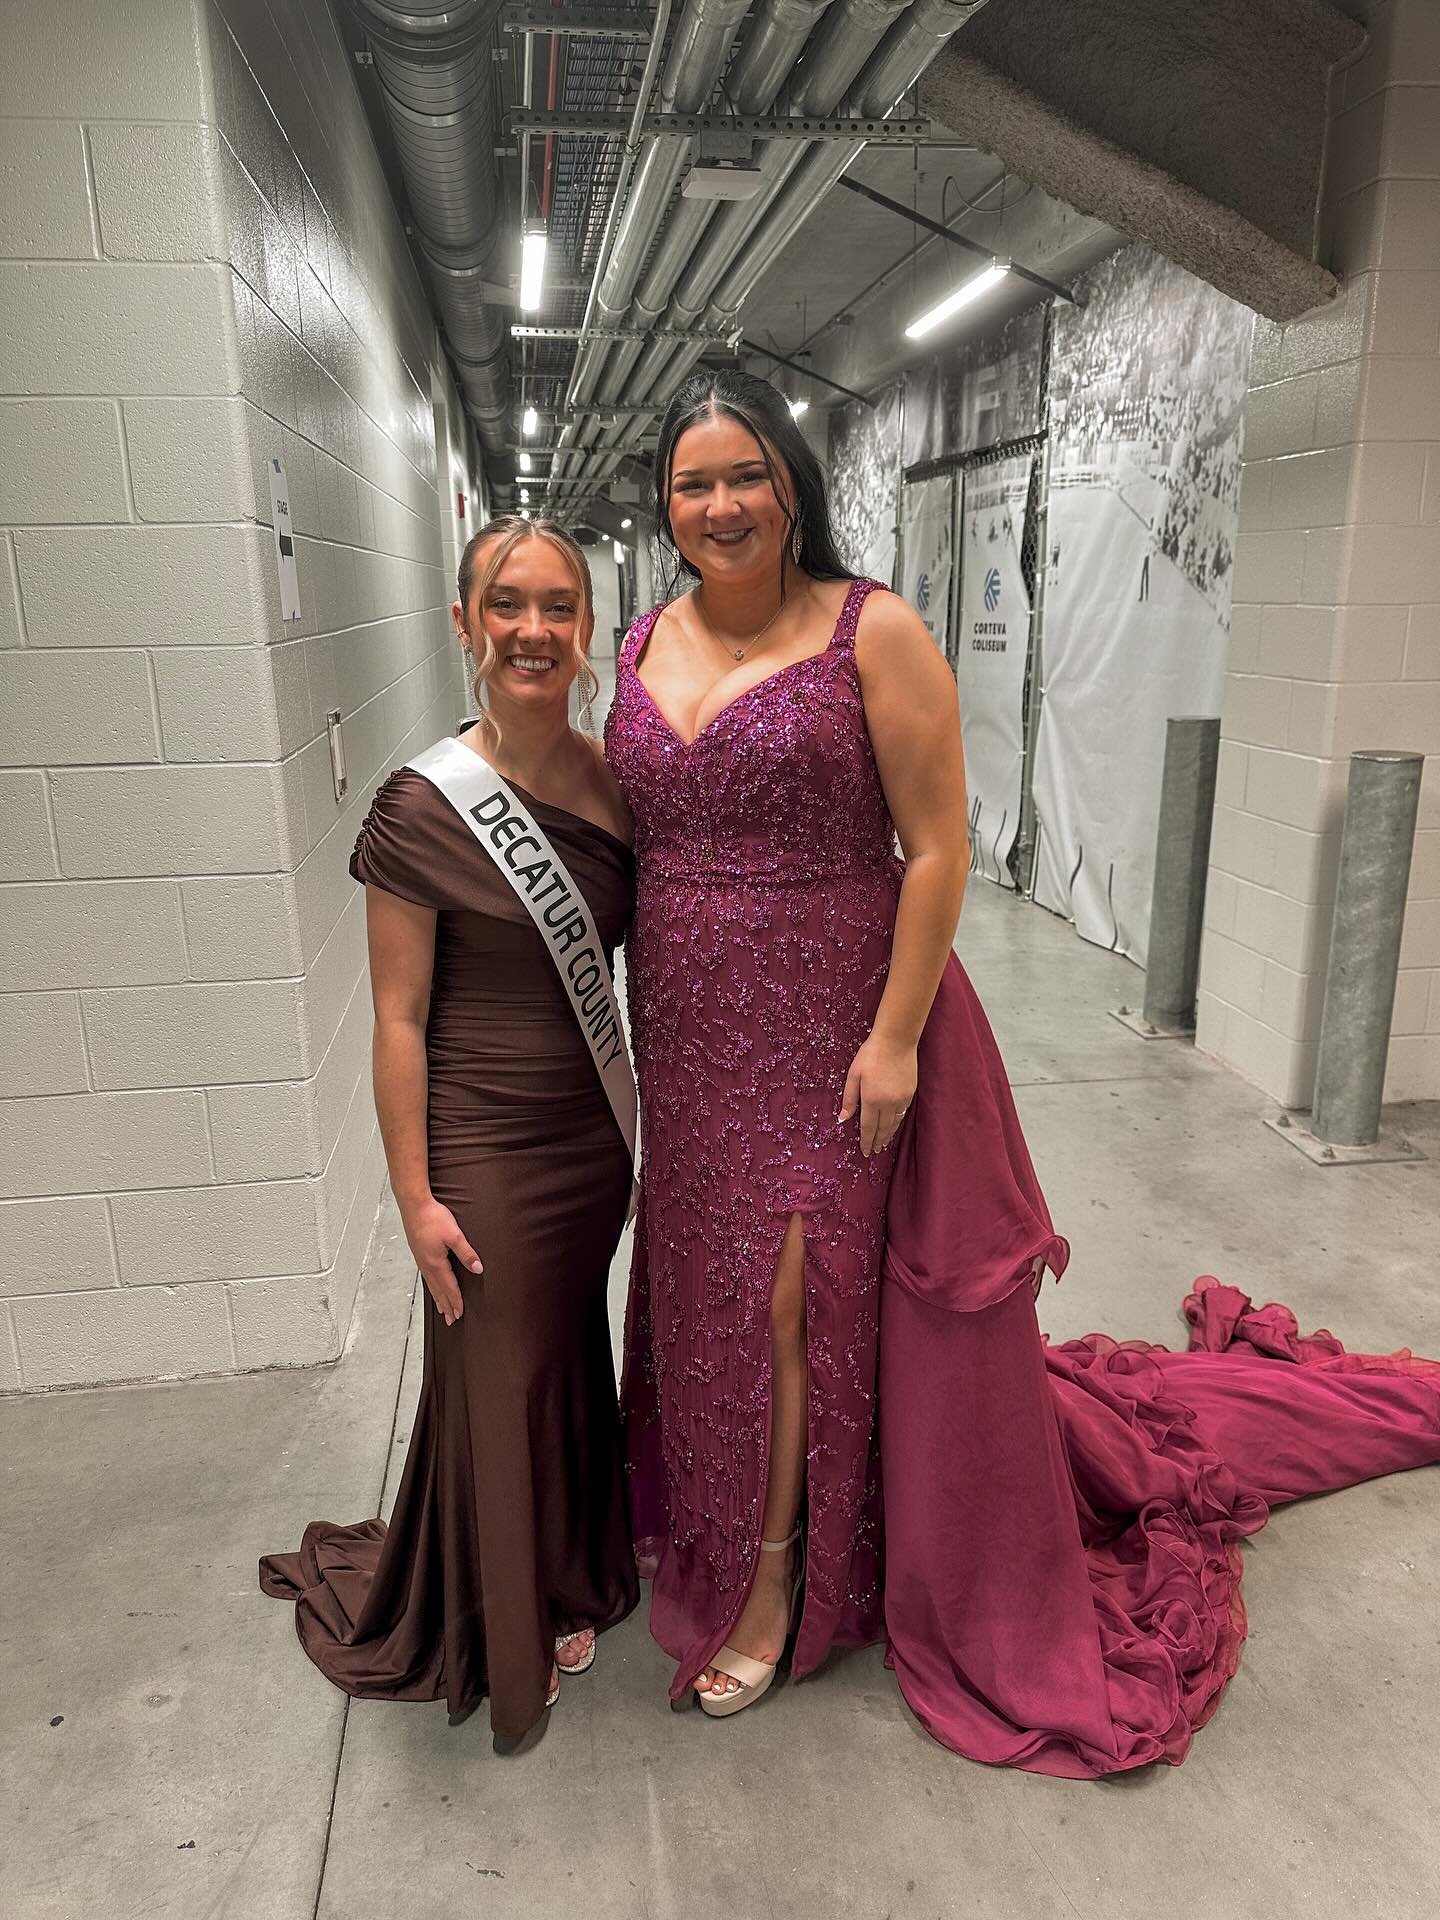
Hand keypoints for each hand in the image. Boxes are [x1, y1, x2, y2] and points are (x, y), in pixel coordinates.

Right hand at [400, 1195, 481, 1326]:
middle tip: (451, 1319)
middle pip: (438, 1290)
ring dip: (438, 1298)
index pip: (449, 1287)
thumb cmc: (433, 1218)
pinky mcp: (419, 1253)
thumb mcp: (454, 1235)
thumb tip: (478, 1269)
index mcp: (436, 1263)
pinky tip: (433, 1286)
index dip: (456, 1301)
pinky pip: (426, 1276)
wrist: (414, 1205)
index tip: (460, 1314)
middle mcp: (427, 1265)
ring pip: (431, 1285)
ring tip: (442, 1309)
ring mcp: (421, 1260)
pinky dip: (431, 1286)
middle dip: (446, 1305)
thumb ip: (467, 1253)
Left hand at [839, 1032, 917, 1157]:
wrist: (896, 1040)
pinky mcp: (910, 1092)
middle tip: (875, 1151)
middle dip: (878, 1141)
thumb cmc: (870, 1054)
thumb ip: (849, 1099)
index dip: (866, 1141)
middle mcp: (888, 1103)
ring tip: (884, 1142)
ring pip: (895, 1123)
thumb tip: (843, 1119)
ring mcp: (901, 1098)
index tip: (865, 1152)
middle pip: (883, 1128)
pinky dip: (897, 1121)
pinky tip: (894, 1124)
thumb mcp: (853, 1075)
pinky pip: (903, 1112)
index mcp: (872, 1100)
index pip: (868, 1127)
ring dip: (889, 1134)